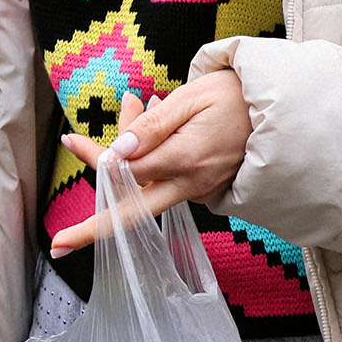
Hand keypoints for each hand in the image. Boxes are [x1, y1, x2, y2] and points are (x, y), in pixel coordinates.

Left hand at [47, 72, 250, 254]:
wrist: (283, 111)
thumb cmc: (238, 97)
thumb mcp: (193, 98)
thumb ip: (154, 126)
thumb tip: (118, 151)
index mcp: (185, 161)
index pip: (124, 171)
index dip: (94, 158)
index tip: (69, 140)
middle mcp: (190, 184)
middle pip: (131, 214)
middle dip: (93, 231)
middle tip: (58, 243)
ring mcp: (197, 189)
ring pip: (146, 185)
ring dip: (126, 155)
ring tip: (134, 100)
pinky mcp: (201, 187)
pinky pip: (163, 177)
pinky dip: (148, 153)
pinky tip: (154, 111)